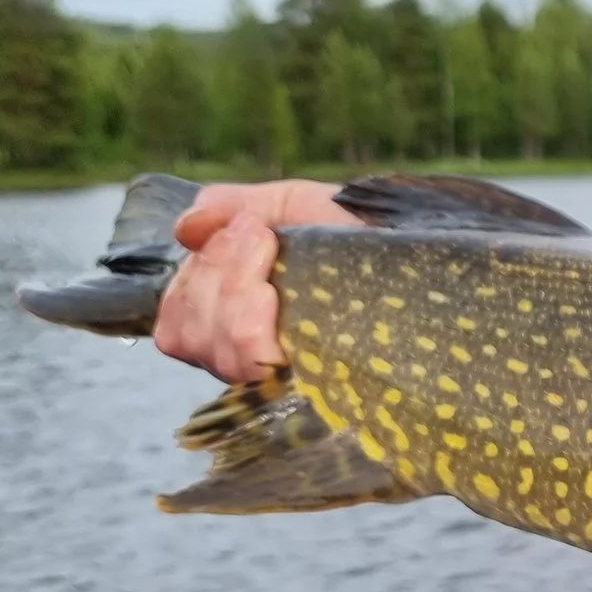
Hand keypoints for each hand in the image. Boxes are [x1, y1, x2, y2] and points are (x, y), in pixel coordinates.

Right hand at [153, 181, 354, 383]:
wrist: (416, 251)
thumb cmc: (354, 231)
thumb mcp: (290, 205)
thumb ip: (231, 207)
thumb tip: (185, 228)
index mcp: (231, 316)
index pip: (176, 321)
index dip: (200, 275)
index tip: (251, 231)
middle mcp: (247, 356)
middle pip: (191, 334)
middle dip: (220, 274)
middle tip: (264, 237)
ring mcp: (278, 375)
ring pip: (220, 351)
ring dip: (237, 296)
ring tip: (273, 261)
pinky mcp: (313, 386)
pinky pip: (252, 369)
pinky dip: (254, 330)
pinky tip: (276, 299)